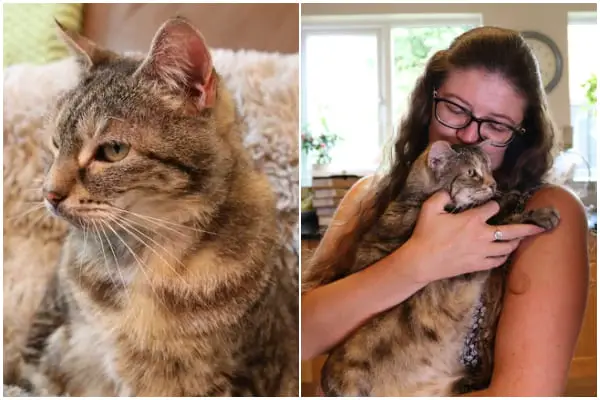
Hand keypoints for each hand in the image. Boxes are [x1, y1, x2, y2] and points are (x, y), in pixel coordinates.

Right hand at [400, 190, 544, 283]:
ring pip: (507, 247)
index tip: (490, 206)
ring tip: (521, 238)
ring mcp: (482, 252)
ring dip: (515, 242)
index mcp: (472, 219)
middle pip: (511, 230)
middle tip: (540, 226)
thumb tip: (450, 193)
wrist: (422, 261)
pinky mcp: (478, 264)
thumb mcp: (429, 209)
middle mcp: (482, 235)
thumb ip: (442, 196)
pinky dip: (503, 256)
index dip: (493, 205)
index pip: (493, 208)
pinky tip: (504, 253)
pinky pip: (498, 261)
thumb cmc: (425, 234)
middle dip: (527, 227)